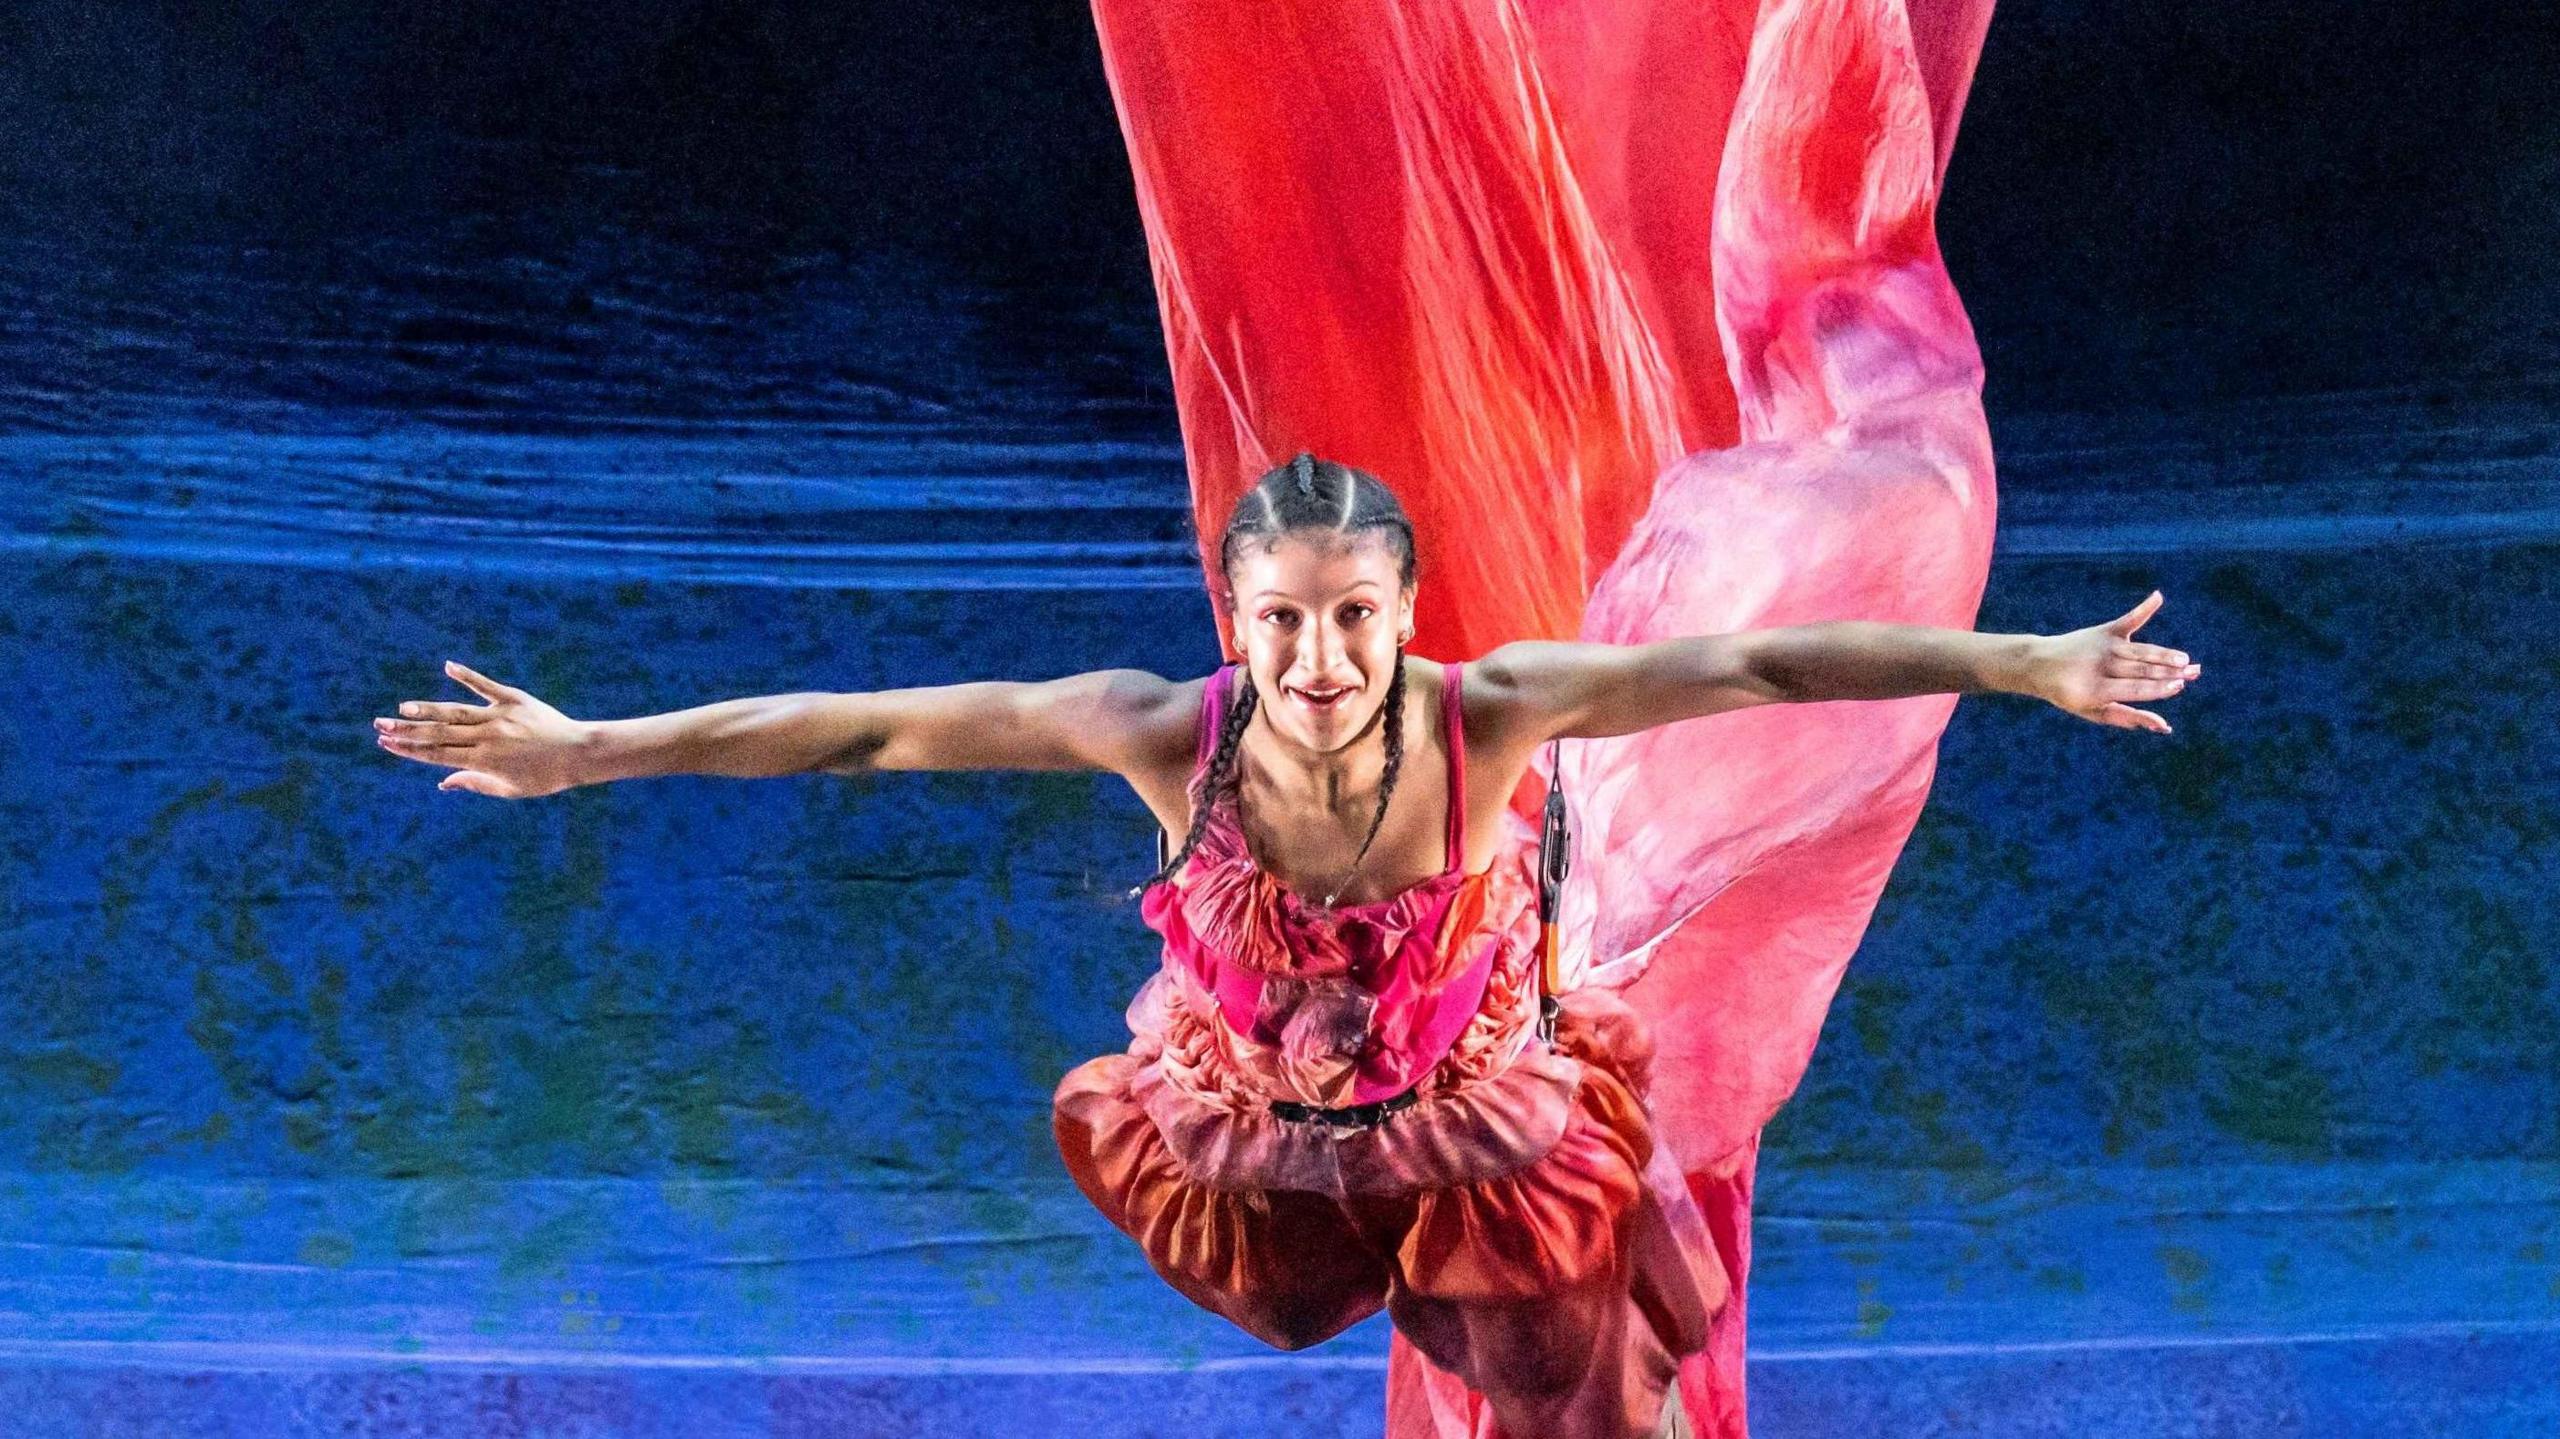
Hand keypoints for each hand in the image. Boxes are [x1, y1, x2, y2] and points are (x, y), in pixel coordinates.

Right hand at [371, 660, 592, 797]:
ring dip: (426, 709)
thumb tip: (442, 783)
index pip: (437, 755)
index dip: (409, 750)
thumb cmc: (545, 777)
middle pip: (439, 734)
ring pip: (456, 711)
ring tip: (401, 708)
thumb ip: (474, 783)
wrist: (580, 753)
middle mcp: (487, 738)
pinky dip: (467, 675)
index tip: (386, 745)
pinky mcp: (515, 699)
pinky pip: (487, 685)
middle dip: (406, 731)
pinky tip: (448, 666)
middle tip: (379, 725)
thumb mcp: (509, 788)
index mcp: (484, 761)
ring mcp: (500, 716)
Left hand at [2028, 591, 2198, 733]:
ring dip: (2165, 654)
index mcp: (2095, 690)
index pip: (2134, 688)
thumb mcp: (2093, 712)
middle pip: (2141, 669)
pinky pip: (2127, 619)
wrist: (2039, 664)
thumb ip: (2128, 717)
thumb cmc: (2070, 694)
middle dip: (2169, 671)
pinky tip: (2157, 597)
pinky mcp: (2104, 630)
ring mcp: (2102, 646)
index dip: (2157, 688)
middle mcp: (2100, 666)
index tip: (2179, 686)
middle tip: (2195, 673)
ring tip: (2186, 660)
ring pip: (2140, 650)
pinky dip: (2143, 609)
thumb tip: (2164, 726)